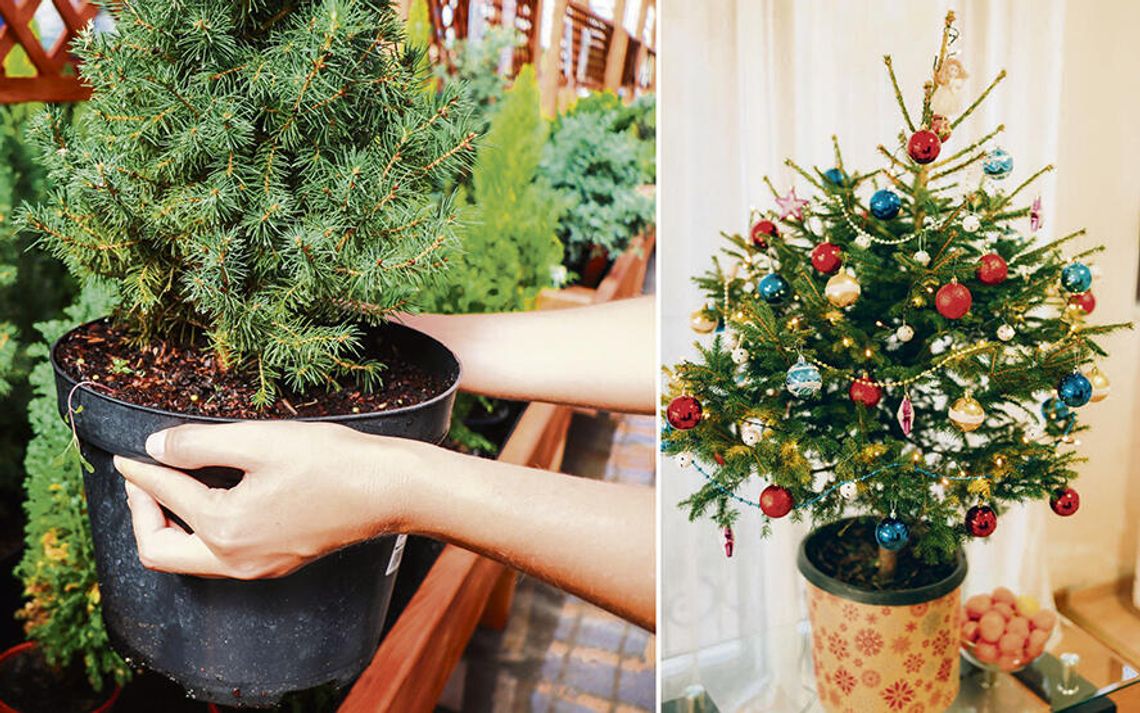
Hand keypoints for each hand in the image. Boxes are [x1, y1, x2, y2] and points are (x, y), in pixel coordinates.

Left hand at [114, 421, 417, 578]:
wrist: (390, 489)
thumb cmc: (332, 460)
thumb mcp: (259, 439)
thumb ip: (198, 443)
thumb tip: (154, 448)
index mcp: (225, 528)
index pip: (164, 496)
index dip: (140, 472)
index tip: (125, 455)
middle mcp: (236, 560)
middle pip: (161, 552)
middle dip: (143, 514)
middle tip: (143, 479)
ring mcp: (259, 567)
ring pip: (190, 560)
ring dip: (172, 526)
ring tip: (173, 489)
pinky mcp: (278, 562)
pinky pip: (220, 559)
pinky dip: (202, 533)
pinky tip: (214, 501)